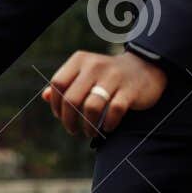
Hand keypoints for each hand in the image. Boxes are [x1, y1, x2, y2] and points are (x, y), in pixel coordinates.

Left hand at [42, 49, 165, 137]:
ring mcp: (114, 77)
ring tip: (89, 132)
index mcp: (80, 60)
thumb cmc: (107, 75)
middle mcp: (95, 66)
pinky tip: (106, 128)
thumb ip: (66, 83)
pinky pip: (114, 112)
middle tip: (73, 130)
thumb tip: (46, 97)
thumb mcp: (85, 73)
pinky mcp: (130, 90)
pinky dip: (108, 124)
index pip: (58, 84)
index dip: (56, 104)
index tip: (60, 116)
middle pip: (72, 98)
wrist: (146, 67)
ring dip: (88, 126)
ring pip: (91, 107)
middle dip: (69, 120)